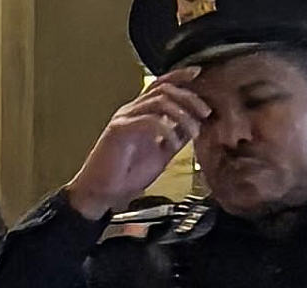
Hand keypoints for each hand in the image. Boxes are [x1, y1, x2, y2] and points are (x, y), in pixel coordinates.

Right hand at [66, 66, 210, 218]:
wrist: (101, 194)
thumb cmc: (124, 177)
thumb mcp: (161, 154)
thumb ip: (176, 136)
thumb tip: (195, 124)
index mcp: (139, 114)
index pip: (160, 86)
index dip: (180, 76)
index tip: (199, 74)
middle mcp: (131, 112)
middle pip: (164, 89)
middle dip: (189, 98)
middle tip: (205, 112)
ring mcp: (123, 119)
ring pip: (159, 101)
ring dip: (182, 114)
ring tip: (194, 130)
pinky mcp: (118, 131)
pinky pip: (148, 121)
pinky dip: (166, 129)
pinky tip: (172, 143)